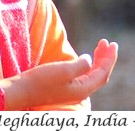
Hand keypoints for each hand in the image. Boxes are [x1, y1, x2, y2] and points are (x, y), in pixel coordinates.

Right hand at [1, 39, 117, 109]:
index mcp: (83, 89)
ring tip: (100, 46)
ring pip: (92, 75)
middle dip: (105, 58)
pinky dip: (89, 65)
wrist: (23, 91)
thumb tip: (89, 59)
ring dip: (98, 60)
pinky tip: (86, 58)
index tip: (112, 43)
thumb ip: (81, 65)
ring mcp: (73, 91)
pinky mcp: (65, 87)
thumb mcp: (64, 70)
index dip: (109, 58)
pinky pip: (84, 76)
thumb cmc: (42, 80)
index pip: (103, 73)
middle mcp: (81, 92)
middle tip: (107, 42)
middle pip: (100, 74)